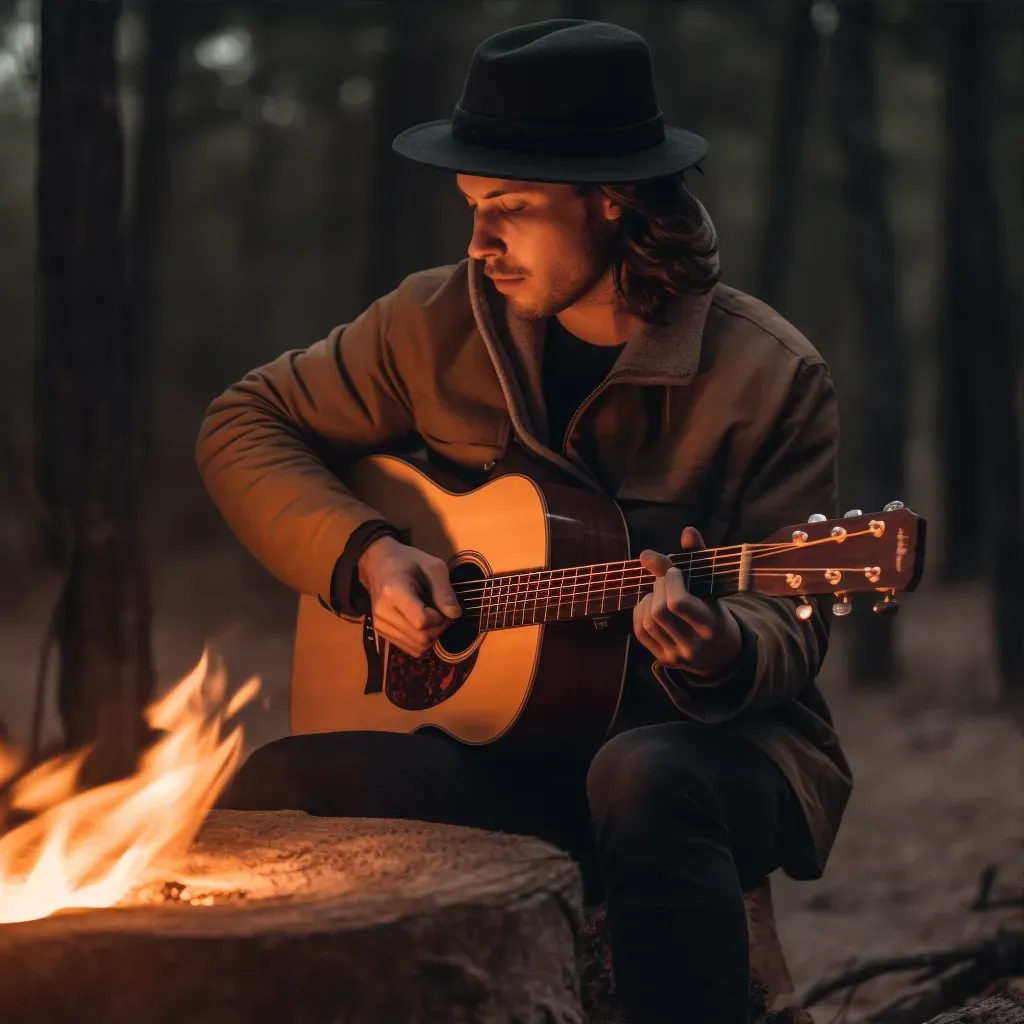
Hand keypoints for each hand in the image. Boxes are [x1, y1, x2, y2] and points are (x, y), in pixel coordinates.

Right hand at [357, 535, 461, 656]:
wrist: (378, 564)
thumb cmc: (408, 562)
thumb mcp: (433, 567)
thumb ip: (444, 591)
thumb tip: (455, 615)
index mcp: (394, 592)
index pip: (422, 621)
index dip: (440, 618)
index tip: (443, 606)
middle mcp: (383, 613)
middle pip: (421, 638)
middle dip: (439, 629)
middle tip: (442, 612)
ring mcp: (379, 625)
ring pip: (417, 648)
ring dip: (432, 636)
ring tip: (432, 617)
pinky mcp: (381, 633)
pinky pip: (410, 648)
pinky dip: (422, 640)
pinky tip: (421, 624)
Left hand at [633, 527, 741, 676]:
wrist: (722, 656)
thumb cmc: (717, 614)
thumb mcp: (714, 588)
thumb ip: (699, 559)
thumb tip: (687, 531)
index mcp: (710, 626)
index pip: (678, 603)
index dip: (670, 582)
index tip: (674, 571)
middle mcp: (692, 644)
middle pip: (659, 611)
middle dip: (659, 587)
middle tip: (666, 578)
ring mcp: (675, 655)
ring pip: (647, 621)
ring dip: (649, 598)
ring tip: (660, 590)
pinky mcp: (662, 659)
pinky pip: (640, 631)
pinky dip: (640, 611)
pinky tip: (650, 604)